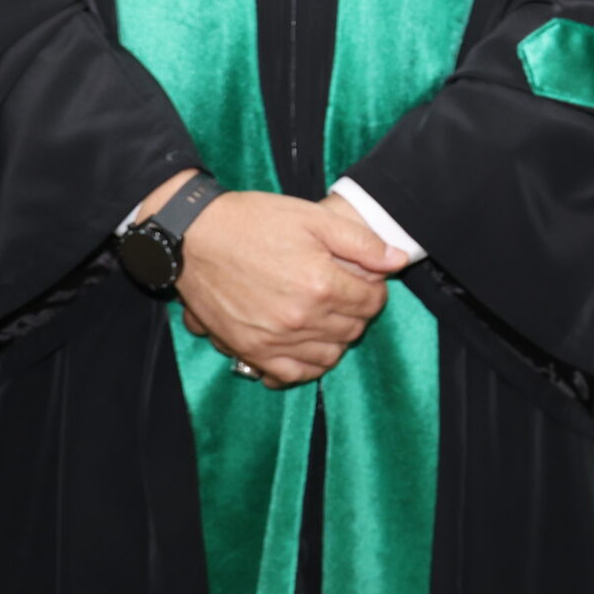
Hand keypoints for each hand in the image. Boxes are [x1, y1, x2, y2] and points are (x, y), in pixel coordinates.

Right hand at [172, 189, 406, 386]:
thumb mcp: (313, 218)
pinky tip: (304, 345)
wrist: (195, 237)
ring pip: (328, 356)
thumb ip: (361, 243)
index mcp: (321, 284)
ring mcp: (273, 340)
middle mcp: (300, 319)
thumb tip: (398, 260)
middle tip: (343, 293)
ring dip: (335, 338)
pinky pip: (290, 374)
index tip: (363, 279)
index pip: (372, 303)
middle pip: (352, 329)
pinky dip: (305, 365)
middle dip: (356, 311)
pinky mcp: (249, 351)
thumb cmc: (254, 222)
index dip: (373, 289)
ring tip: (325, 316)